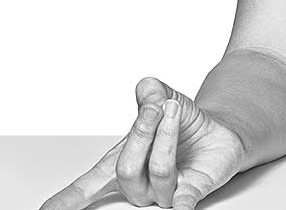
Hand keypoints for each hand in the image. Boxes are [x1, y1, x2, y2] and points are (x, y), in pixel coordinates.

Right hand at [39, 76, 246, 209]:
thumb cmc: (182, 122)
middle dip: (141, 132)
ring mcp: (165, 192)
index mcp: (120, 164)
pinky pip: (184, 203)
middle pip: (125, 171)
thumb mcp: (165, 99)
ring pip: (159, 174)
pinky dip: (182, 204)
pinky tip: (181, 205)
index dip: (65, 202)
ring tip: (174, 109)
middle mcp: (139, 184)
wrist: (220, 129)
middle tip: (157, 105)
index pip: (87, 189)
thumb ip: (152, 93)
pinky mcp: (193, 191)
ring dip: (167, 136)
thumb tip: (148, 88)